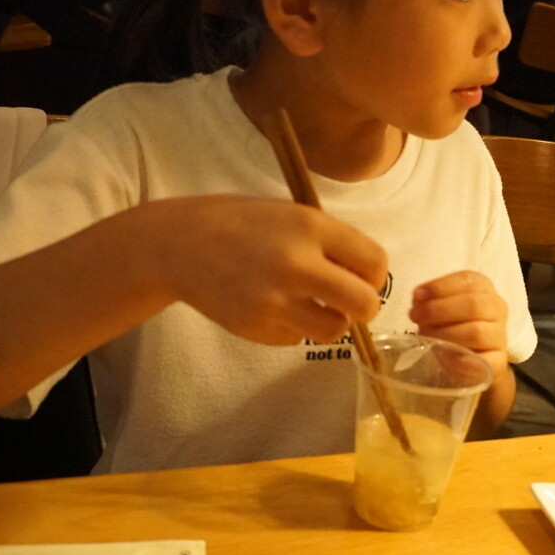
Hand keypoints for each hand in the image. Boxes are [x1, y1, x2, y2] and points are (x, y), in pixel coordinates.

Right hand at [154, 196, 386, 345]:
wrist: (179, 244)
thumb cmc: (243, 224)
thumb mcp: (292, 215)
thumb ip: (331, 242)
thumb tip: (369, 278)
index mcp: (311, 227)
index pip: (375, 262)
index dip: (375, 275)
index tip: (362, 277)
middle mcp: (296, 264)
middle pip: (364, 304)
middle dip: (364, 307)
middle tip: (350, 303)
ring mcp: (275, 300)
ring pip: (334, 330)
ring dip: (330, 321)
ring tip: (310, 305)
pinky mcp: (256, 327)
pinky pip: (297, 339)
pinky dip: (294, 328)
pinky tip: (273, 307)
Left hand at [410, 271, 509, 378]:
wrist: (474, 359)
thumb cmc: (454, 326)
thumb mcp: (443, 307)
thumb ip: (431, 300)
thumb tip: (418, 298)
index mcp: (484, 289)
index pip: (468, 280)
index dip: (440, 287)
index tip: (417, 296)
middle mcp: (497, 308)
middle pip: (473, 304)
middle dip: (438, 310)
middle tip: (415, 317)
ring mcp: (500, 336)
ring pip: (476, 332)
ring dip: (444, 335)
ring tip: (424, 337)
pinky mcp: (499, 361)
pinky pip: (481, 360)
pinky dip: (459, 360)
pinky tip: (442, 357)